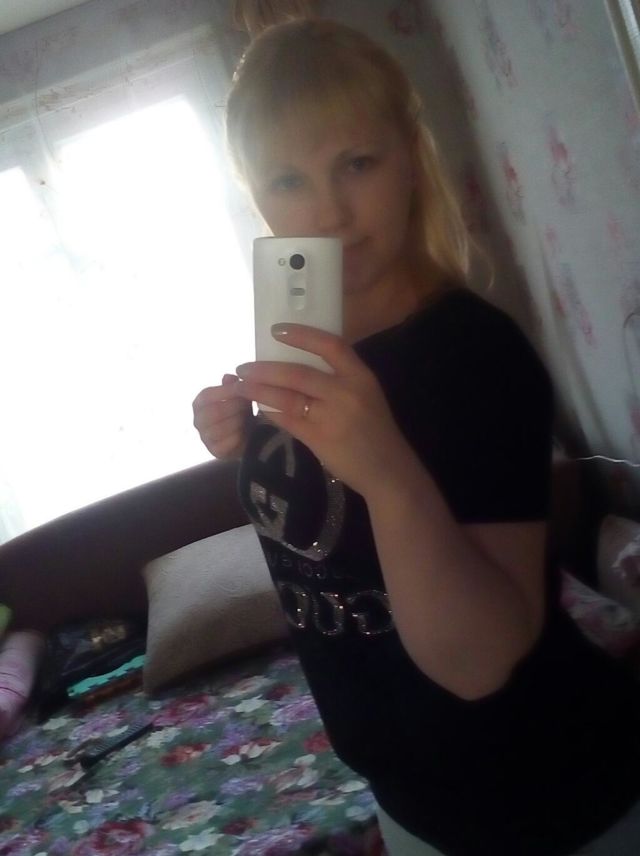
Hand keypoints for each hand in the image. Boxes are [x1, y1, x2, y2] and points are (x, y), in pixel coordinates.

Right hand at [192, 374, 252, 459]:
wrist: (247, 434)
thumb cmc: (239, 410)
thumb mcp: (238, 395)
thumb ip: (233, 385)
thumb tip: (228, 377)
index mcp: (199, 403)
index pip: (207, 395)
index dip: (226, 391)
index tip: (244, 388)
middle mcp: (197, 420)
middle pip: (214, 412)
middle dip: (234, 407)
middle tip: (248, 404)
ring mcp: (204, 437)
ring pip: (220, 429)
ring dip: (237, 422)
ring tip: (246, 417)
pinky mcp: (214, 451)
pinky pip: (226, 444)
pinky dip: (238, 437)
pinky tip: (244, 431)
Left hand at [234, 324, 407, 494]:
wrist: (387, 470)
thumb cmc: (374, 430)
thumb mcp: (366, 395)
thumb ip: (340, 379)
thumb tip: (300, 363)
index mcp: (361, 376)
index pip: (330, 345)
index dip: (302, 335)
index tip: (276, 330)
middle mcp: (347, 393)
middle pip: (298, 374)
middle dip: (265, 369)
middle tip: (244, 367)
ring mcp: (332, 416)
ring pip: (287, 397)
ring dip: (259, 390)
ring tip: (241, 386)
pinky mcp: (320, 438)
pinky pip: (287, 420)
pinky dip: (270, 412)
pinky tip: (258, 407)